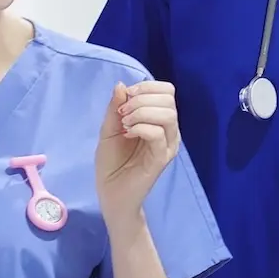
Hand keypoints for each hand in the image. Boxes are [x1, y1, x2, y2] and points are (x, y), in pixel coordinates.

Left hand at [96, 81, 180, 217]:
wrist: (111, 192)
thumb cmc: (112, 162)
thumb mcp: (109, 128)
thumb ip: (116, 108)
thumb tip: (122, 85)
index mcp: (159, 121)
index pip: (167, 91)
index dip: (146, 87)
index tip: (126, 98)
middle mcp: (169, 131)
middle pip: (168, 99)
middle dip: (141, 100)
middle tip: (123, 113)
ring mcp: (167, 145)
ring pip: (167, 115)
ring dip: (141, 113)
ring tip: (125, 125)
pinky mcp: (161, 158)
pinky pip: (157, 134)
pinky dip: (140, 128)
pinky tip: (128, 135)